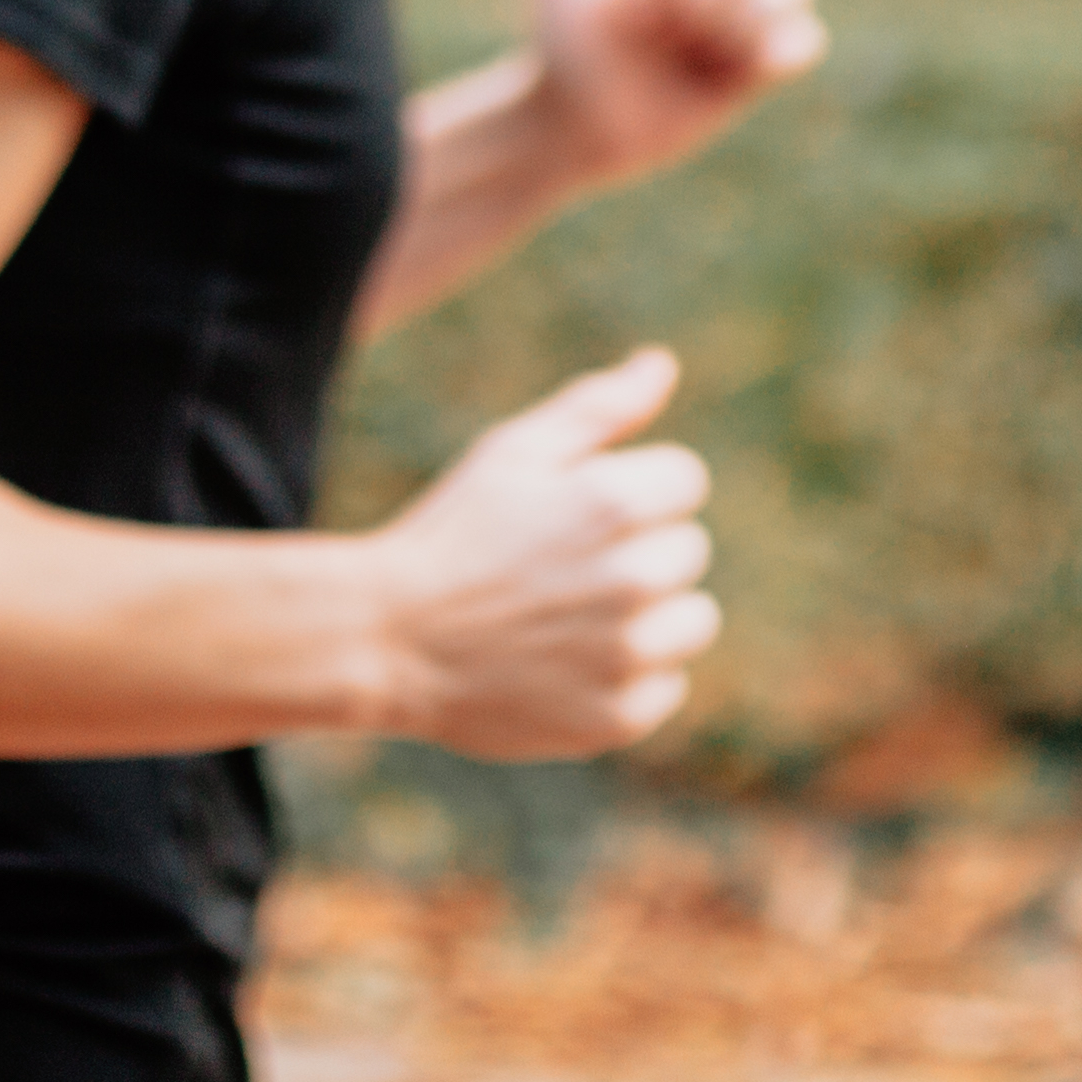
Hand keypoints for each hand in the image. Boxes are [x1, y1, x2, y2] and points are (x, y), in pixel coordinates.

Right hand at [363, 347, 716, 757]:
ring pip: (694, 620)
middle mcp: (633, 579)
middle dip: (640, 550)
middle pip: (690, 550)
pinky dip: (631, 678)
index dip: (632, 490)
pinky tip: (570, 662)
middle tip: (565, 567)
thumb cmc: (455, 532)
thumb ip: (600, 406)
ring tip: (574, 616)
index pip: (686, 481)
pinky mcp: (616, 718)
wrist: (388, 639)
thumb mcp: (515, 450)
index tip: (577, 513)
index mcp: (614, 502)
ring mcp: (627, 655)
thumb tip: (664, 364)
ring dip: (650, 616)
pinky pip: (668, 686)